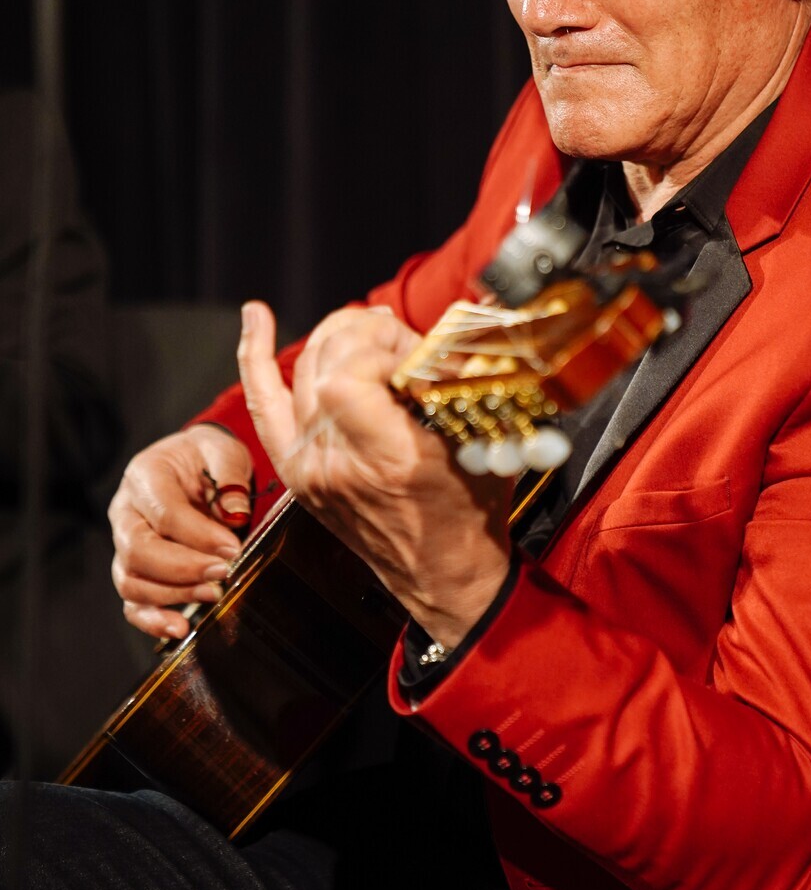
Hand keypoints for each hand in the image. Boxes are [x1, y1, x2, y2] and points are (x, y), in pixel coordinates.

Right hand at [109, 423, 252, 638]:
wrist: (197, 466)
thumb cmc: (208, 458)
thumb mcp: (224, 451)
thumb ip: (230, 476)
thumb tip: (234, 514)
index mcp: (144, 475)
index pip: (164, 512)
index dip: (198, 535)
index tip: (232, 548)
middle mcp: (125, 512)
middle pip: (138, 550)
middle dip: (184, 568)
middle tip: (223, 572)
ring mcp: (125, 544)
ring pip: (132, 581)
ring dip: (173, 594)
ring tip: (213, 595)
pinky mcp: (134, 571)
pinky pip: (132, 603)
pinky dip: (152, 620)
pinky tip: (181, 628)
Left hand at [237, 301, 512, 649]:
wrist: (442, 574)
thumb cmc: (468, 509)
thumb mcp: (477, 442)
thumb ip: (450, 385)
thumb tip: (434, 332)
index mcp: (386, 459)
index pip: (348, 375)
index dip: (379, 346)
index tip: (412, 354)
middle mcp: (337, 464)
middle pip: (323, 362)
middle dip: (365, 334)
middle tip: (402, 343)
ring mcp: (309, 468)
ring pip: (301, 369)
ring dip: (337, 338)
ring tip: (373, 332)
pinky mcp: (296, 468)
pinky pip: (264, 403)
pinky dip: (255, 356)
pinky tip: (256, 315)